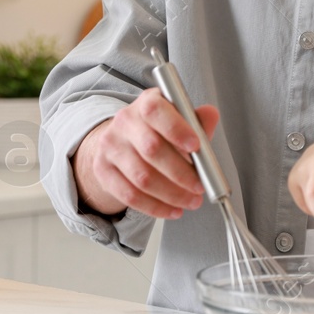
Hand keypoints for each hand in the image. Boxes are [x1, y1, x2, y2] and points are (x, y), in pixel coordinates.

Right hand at [74, 87, 218, 220]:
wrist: (123, 142)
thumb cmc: (158, 131)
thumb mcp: (179, 120)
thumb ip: (196, 121)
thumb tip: (211, 115)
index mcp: (146, 103)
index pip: (155, 110)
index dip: (176, 129)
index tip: (196, 146)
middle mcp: (124, 121)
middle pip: (151, 149)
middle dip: (181, 173)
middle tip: (199, 186)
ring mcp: (110, 146)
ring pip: (142, 177)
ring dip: (171, 194)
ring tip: (191, 201)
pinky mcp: (102, 170)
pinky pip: (130, 195)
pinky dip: (155, 207)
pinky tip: (172, 210)